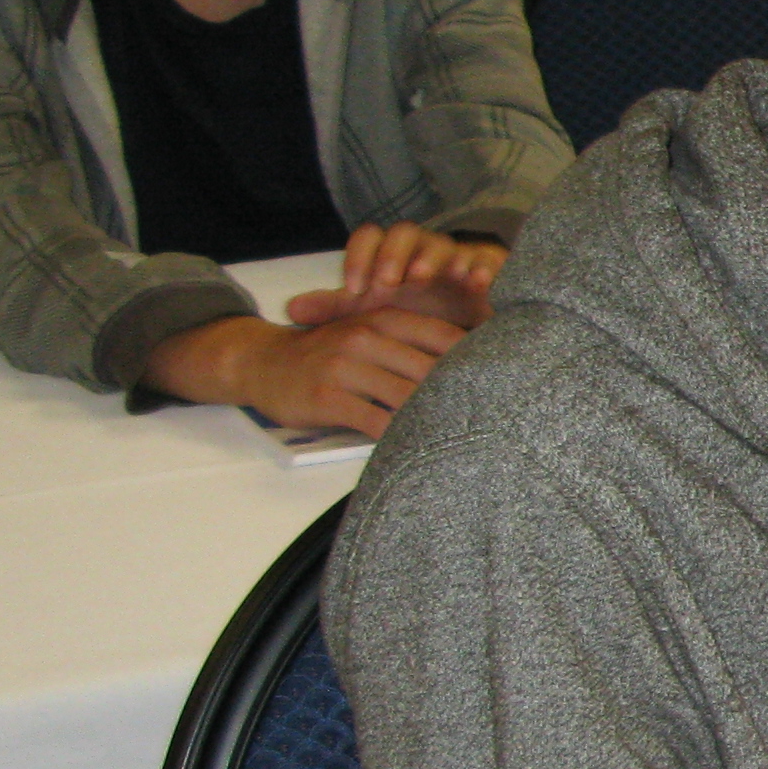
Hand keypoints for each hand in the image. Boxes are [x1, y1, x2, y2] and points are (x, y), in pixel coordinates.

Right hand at [139, 304, 475, 435]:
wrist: (262, 363)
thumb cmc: (326, 354)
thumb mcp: (366, 335)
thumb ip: (408, 345)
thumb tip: (467, 367)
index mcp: (383, 319)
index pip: (444, 337)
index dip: (476, 359)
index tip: (505, 381)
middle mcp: (367, 337)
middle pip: (430, 370)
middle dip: (461, 395)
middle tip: (494, 420)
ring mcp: (346, 366)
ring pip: (406, 398)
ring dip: (432, 420)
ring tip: (461, 440)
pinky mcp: (329, 397)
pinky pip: (375, 422)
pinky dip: (398, 438)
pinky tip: (416, 449)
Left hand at [290, 221, 503, 334]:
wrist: (464, 333)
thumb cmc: (415, 318)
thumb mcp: (373, 315)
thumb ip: (335, 309)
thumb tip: (291, 310)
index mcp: (391, 256)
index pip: (369, 237)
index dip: (358, 257)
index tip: (353, 289)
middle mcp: (422, 251)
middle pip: (405, 233)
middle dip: (394, 254)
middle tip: (387, 283)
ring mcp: (458, 258)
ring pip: (444, 243)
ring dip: (432, 258)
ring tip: (422, 278)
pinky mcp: (491, 270)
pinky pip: (489, 259)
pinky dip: (482, 267)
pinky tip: (474, 284)